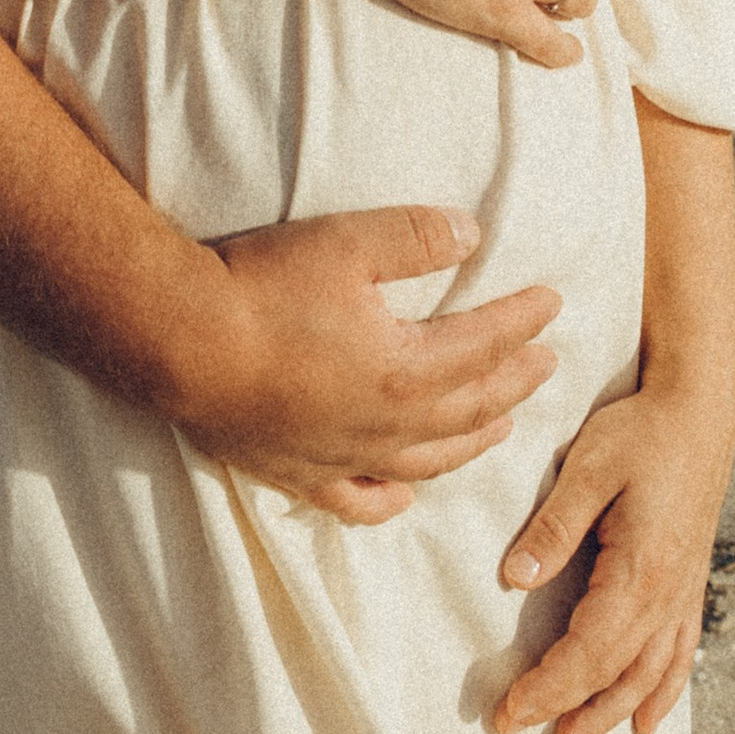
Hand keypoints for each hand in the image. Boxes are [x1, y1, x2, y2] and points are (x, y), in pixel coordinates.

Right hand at [167, 205, 559, 525]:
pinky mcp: (300, 473)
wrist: (181, 342)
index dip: (522, 322)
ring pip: (430, 461)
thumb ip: (414, 237)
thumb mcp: (345, 241)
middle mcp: (387, 426)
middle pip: (470, 407)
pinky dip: (390, 500)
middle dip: (515, 382)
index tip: (553, 303)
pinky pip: (359, 500)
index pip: (484, 345)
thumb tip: (472, 233)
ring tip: (503, 427)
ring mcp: (344, 456)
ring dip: (474, 442)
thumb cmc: (262, 286)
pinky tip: (405, 497)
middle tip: (548, 364)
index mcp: (407, 369)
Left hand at [488, 375, 734, 733]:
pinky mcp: (689, 584)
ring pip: (650, 675)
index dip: (548, 687)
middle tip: (519, 730)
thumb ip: (554, 525)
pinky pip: (679, 655)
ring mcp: (684, 593)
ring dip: (611, 713)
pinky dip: (662, 693)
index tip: (508, 710)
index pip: (589, 651)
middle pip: (616, 673)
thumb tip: (517, 578)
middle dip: (569, 708)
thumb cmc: (641, 432)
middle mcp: (669, 595)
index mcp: (641, 572)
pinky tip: (647, 719)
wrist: (700, 412)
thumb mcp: (589, 466)